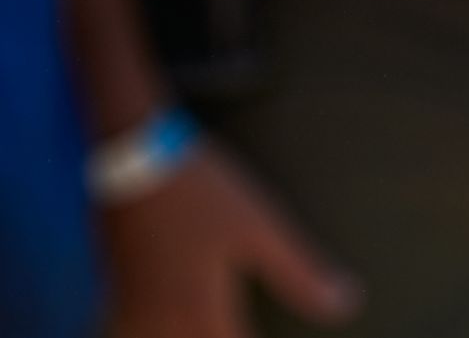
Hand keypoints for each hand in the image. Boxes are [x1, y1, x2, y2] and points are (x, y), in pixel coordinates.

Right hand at [101, 142, 361, 337]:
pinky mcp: (112, 295)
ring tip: (214, 330)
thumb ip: (300, 275)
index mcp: (201, 312)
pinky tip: (166, 327)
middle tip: (240, 330)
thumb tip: (346, 305)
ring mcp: (130, 312)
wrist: (130, 157)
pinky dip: (146, 334)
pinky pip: (124, 333)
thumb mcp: (259, 228)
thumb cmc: (201, 192)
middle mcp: (160, 323)